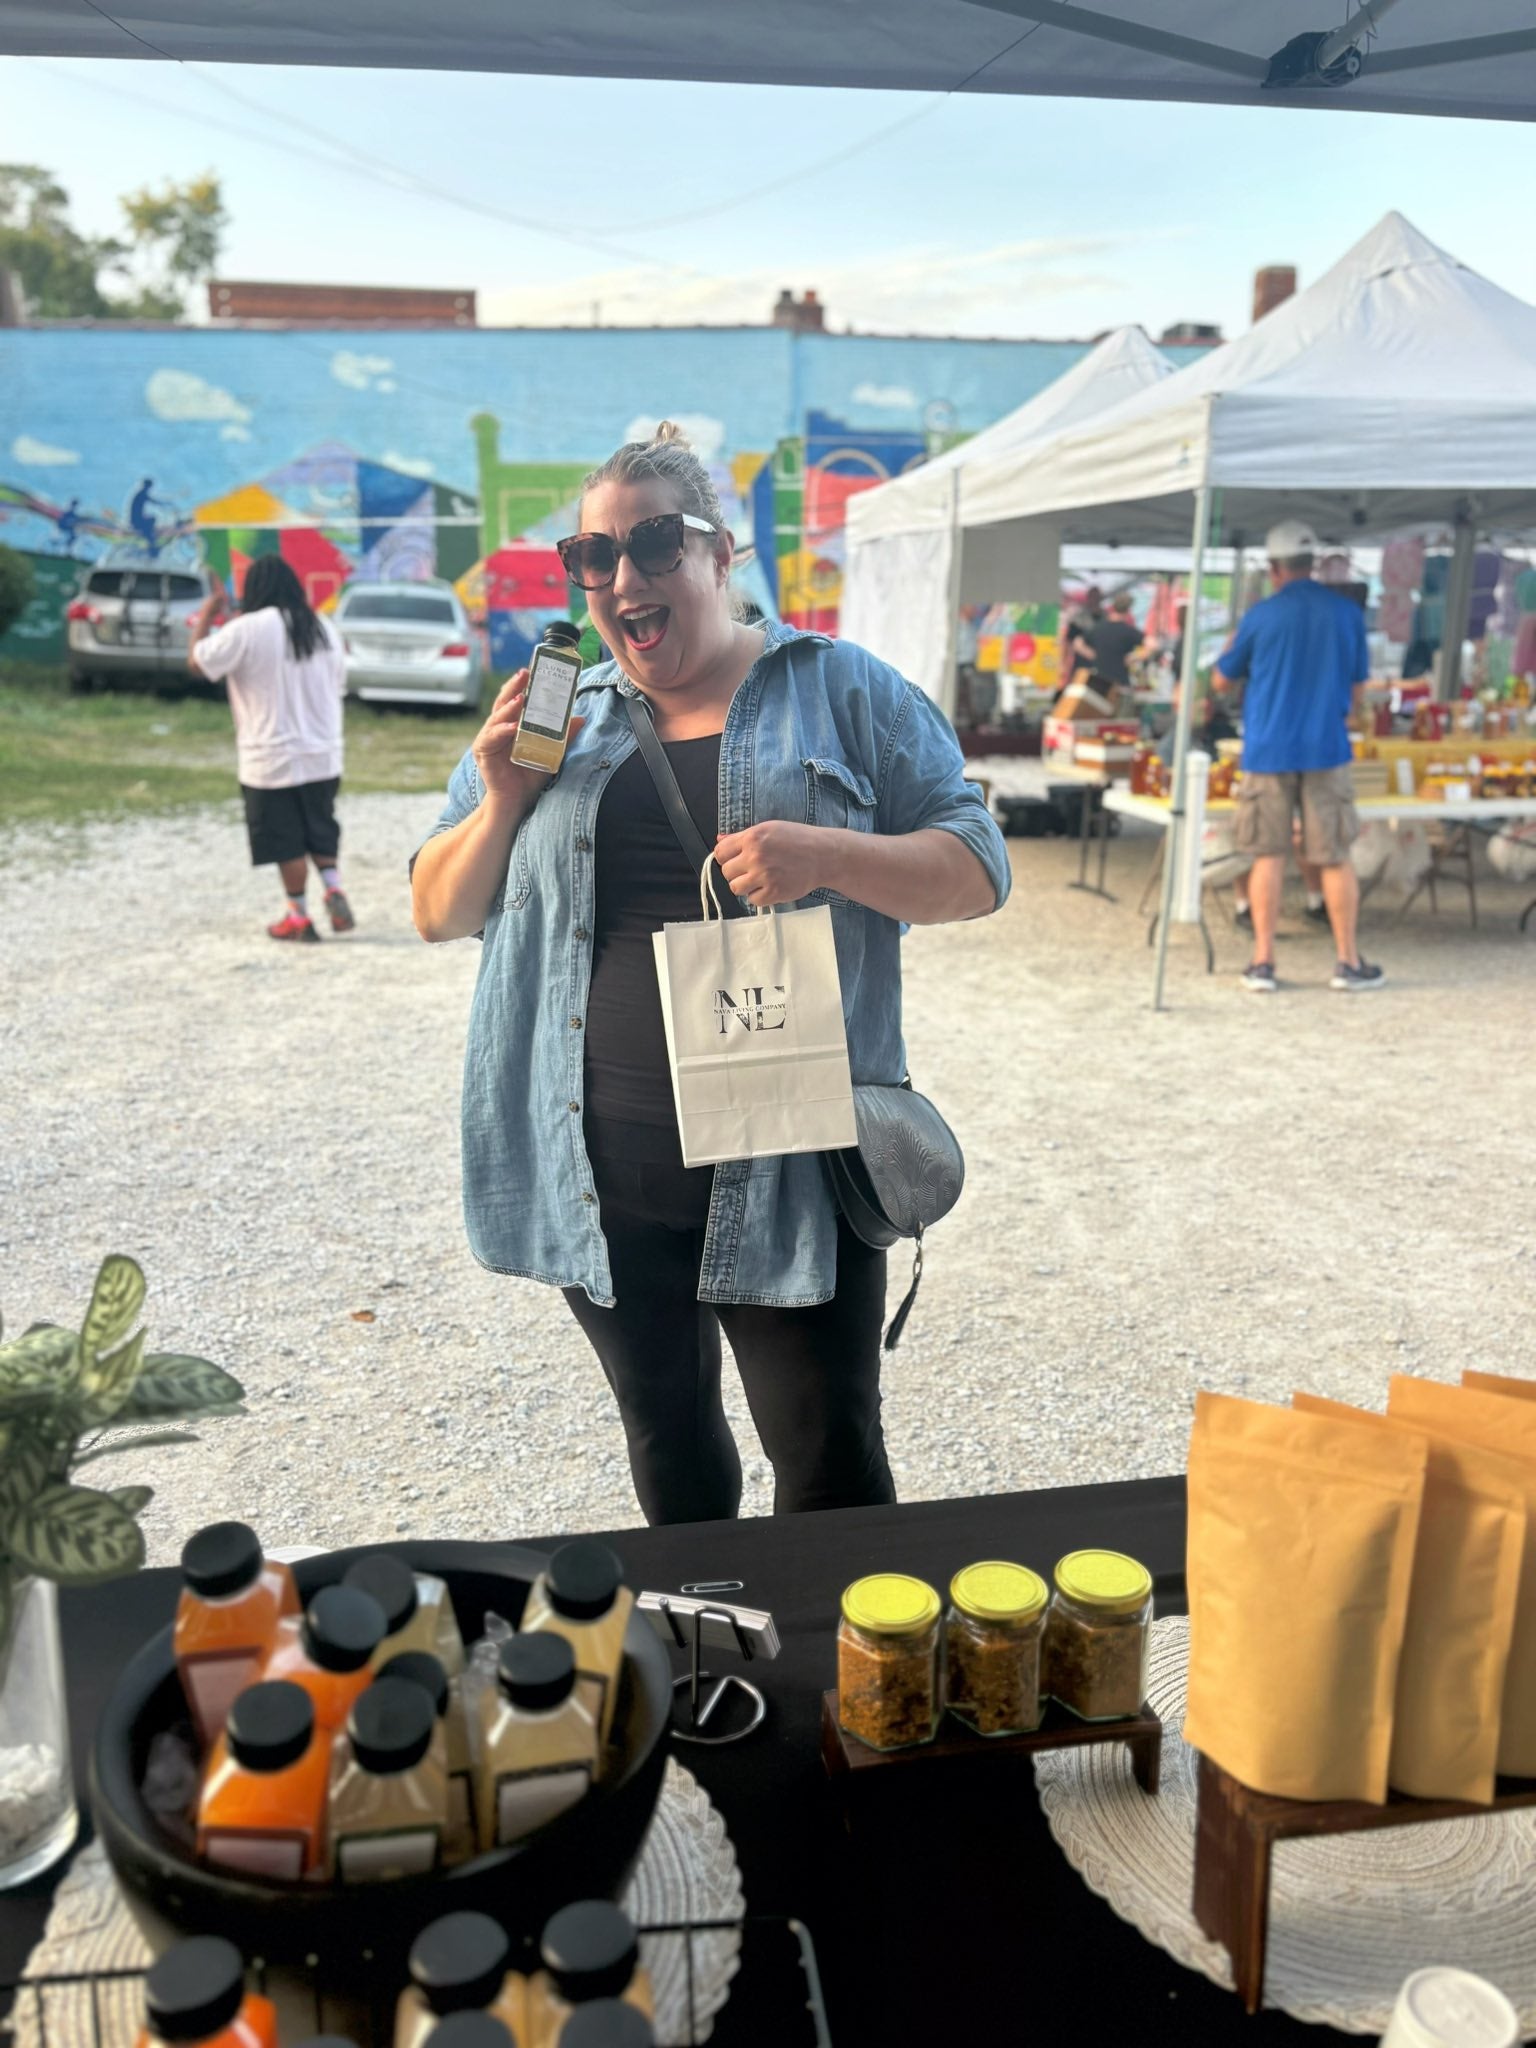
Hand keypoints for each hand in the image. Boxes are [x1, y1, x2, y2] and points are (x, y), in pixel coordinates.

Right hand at [472, 670, 584, 802]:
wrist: (515, 801)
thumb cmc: (530, 776)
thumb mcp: (551, 752)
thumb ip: (564, 736)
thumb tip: (581, 718)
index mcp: (513, 723)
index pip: (517, 698)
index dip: (523, 684)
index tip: (534, 669)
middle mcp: (499, 727)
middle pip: (505, 701)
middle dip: (514, 686)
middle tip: (524, 673)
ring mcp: (489, 739)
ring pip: (497, 717)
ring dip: (508, 706)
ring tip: (520, 699)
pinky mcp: (483, 752)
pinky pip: (491, 738)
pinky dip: (501, 732)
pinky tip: (512, 728)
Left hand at [714, 822, 833, 906]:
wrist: (824, 855)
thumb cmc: (797, 839)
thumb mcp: (769, 829)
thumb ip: (742, 836)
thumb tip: (719, 839)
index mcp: (752, 837)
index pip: (720, 852)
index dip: (725, 857)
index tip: (735, 859)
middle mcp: (755, 856)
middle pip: (726, 871)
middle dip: (736, 871)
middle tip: (751, 869)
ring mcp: (764, 876)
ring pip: (735, 888)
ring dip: (744, 885)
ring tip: (758, 879)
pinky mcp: (773, 893)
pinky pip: (752, 900)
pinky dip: (758, 896)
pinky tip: (769, 886)